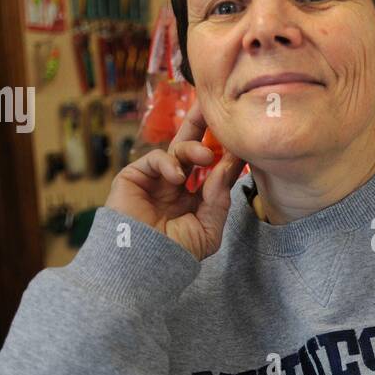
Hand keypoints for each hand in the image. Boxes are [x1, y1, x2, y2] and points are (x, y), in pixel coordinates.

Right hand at [105, 100, 245, 260]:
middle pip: (191, 148)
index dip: (225, 155)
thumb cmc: (176, 254)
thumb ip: (219, 198)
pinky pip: (155, 158)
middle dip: (203, 127)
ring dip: (194, 148)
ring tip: (206, 156)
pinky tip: (177, 177)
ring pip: (177, 150)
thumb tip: (229, 167)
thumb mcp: (208, 228)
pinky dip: (168, 162)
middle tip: (215, 109)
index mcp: (192, 198)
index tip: (240, 144)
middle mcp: (174, 186)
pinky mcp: (134, 177)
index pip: (210, 170)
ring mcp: (154, 180)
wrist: (144, 265)